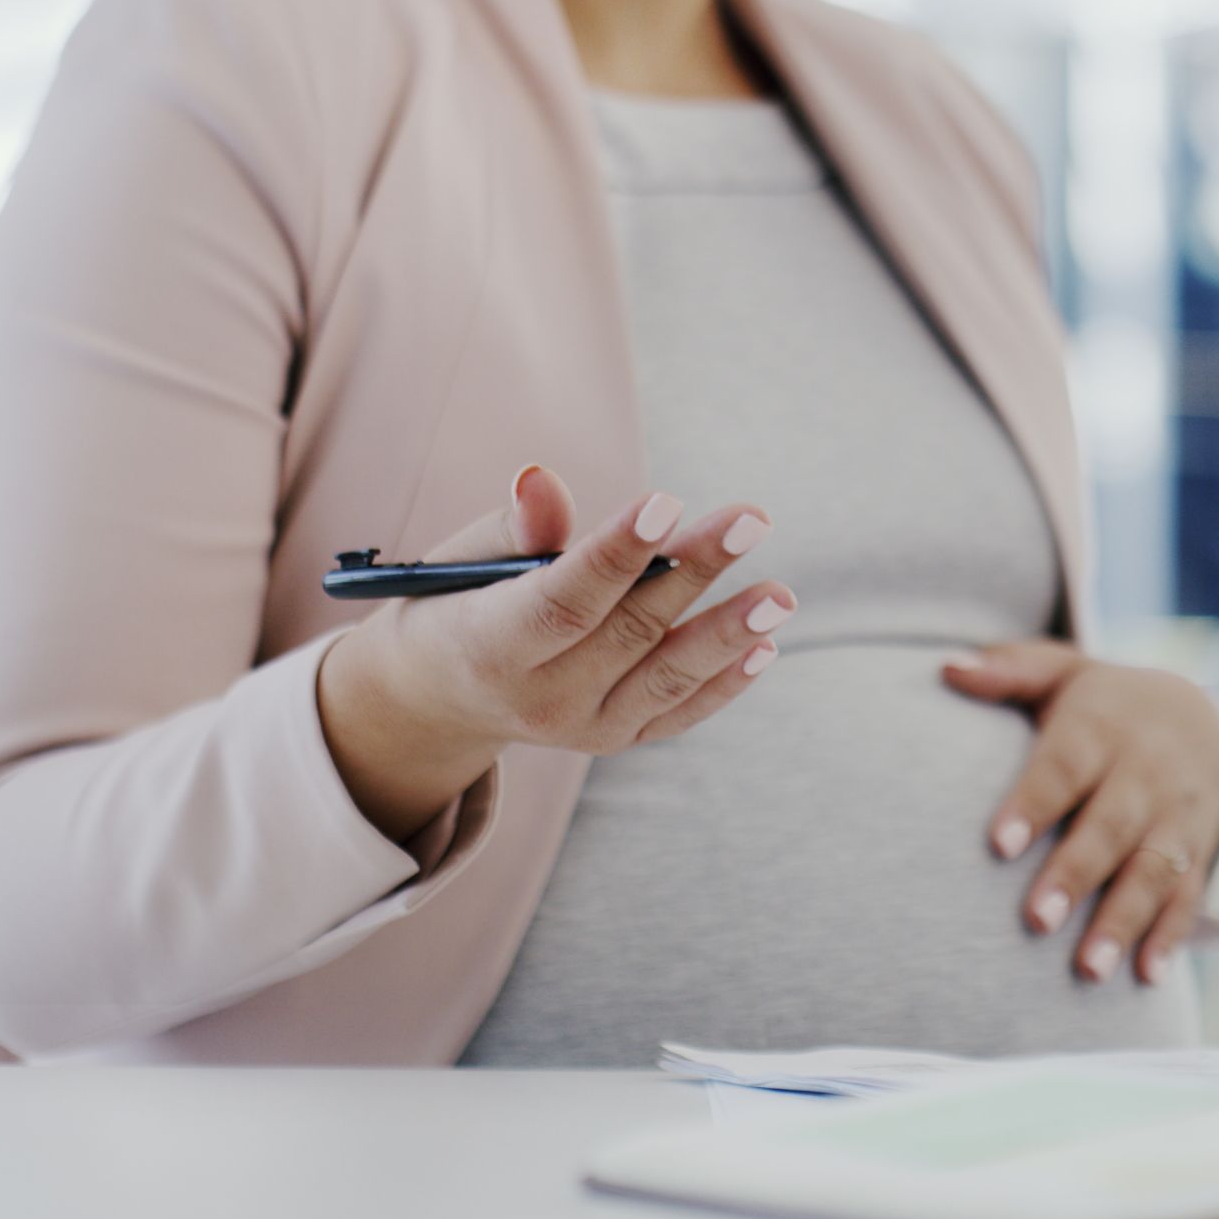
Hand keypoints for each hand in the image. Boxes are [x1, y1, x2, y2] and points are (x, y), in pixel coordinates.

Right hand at [319, 464, 791, 838]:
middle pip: (630, 631)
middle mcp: (540, 698)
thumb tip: (541, 480)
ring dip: (728, 634)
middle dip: (695, 571)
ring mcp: (584, 727)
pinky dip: (725, 683)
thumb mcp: (461, 563)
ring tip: (779, 595)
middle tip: (753, 518)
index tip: (667, 501)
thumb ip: (512, 529)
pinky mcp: (618, 738)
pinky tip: (766, 643)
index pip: (563, 601)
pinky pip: (679, 712)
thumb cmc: (455, 603)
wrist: (438, 697)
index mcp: (490, 646)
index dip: (616, 553)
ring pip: (666, 678)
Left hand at [943, 640, 1218, 984]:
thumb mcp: (1061, 673)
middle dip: (1075, 875)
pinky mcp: (1201, 848)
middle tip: (1036, 922)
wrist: (1200, 716)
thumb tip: (948, 667)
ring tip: (1088, 971)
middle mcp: (1145, 772)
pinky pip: (1189, 895)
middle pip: (1109, 827)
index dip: (1032, 804)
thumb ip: (1009, 671)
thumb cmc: (1102, 703)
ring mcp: (1178, 814)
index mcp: (1102, 727)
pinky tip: (1145, 977)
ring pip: (1153, 870)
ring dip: (1123, 921)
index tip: (997, 844)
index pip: (1063, 767)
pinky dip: (1170, 936)